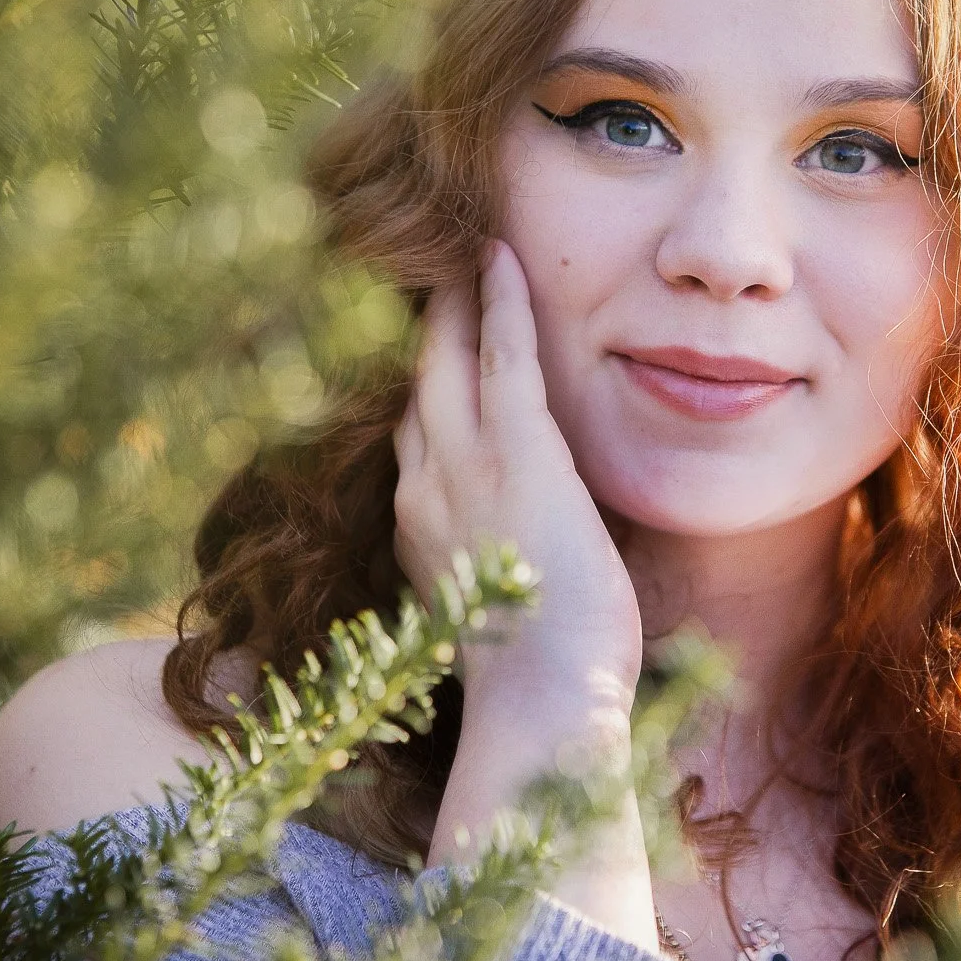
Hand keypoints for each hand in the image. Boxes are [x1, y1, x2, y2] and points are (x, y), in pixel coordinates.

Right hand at [392, 240, 643, 707]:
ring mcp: (461, 468)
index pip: (417, 448)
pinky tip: (500, 257)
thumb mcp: (501, 620)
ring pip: (447, 361)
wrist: (543, 704)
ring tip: (465, 256)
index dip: (428, 403)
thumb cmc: (543, 685)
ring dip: (455, 305)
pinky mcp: (515, 451)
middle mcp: (423, 493)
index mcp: (421, 538)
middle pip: (418, 392)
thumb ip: (499, 575)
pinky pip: (501, 353)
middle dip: (427, 336)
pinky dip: (498, 301)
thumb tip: (529, 560)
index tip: (437, 371)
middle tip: (437, 282)